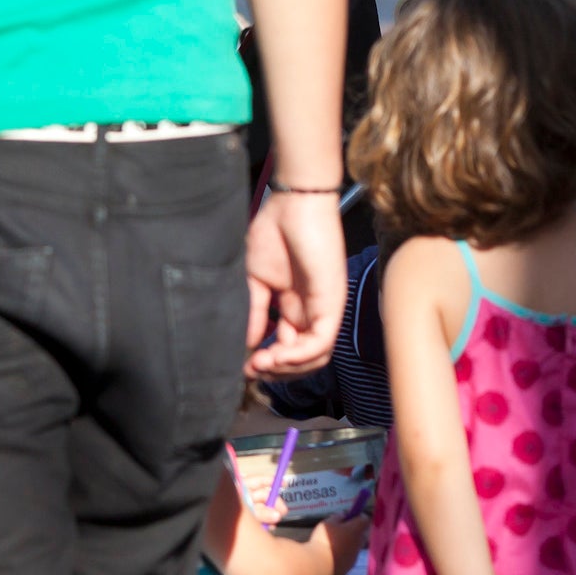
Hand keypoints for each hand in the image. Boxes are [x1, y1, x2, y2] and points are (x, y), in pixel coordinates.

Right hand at [244, 190, 348, 378]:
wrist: (293, 203)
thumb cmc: (275, 231)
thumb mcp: (255, 279)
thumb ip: (253, 312)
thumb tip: (246, 343)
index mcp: (294, 306)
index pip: (286, 348)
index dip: (266, 362)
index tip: (243, 366)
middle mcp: (312, 311)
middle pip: (303, 359)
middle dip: (276, 371)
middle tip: (251, 370)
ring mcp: (324, 307)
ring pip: (315, 357)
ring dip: (287, 368)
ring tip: (261, 363)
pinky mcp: (332, 301)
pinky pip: (321, 342)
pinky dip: (299, 355)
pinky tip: (275, 354)